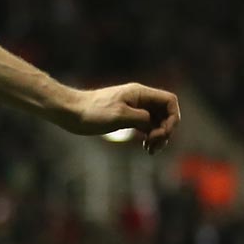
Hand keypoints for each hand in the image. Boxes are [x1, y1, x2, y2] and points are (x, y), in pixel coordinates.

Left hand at [64, 82, 181, 153]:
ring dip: (158, 136)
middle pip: (165, 113)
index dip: (173, 118)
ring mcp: (133, 108)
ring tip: (150, 150)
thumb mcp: (120, 116)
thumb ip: (142, 119)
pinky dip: (148, 136)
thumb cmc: (92, 112)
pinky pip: (145, 126)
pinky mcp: (125, 117)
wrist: (70, 112)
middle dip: (165, 130)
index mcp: (140, 93)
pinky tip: (145, 147)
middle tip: (154, 145)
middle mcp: (139, 99)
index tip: (163, 134)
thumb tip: (154, 125)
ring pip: (156, 121)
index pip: (169, 101)